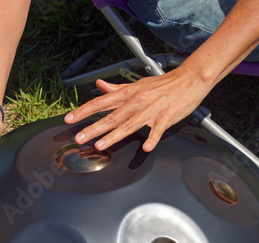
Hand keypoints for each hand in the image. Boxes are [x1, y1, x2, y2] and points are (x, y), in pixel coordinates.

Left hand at [64, 65, 213, 151]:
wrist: (188, 80)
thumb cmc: (162, 85)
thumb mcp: (136, 84)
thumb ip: (116, 89)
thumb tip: (99, 86)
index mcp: (128, 94)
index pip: (101, 102)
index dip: (84, 111)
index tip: (70, 119)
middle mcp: (136, 101)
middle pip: (111, 116)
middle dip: (93, 128)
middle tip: (79, 137)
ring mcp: (151, 110)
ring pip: (129, 124)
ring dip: (114, 135)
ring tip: (100, 145)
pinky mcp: (166, 117)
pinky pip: (158, 129)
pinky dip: (152, 138)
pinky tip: (146, 147)